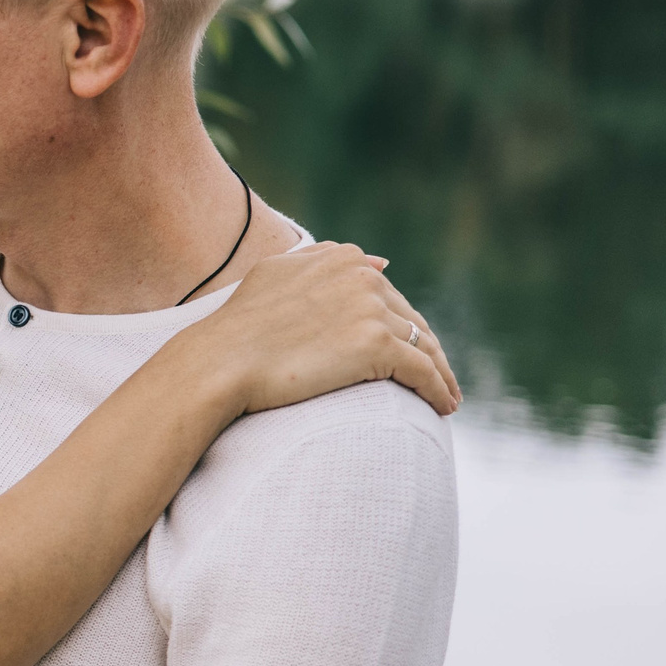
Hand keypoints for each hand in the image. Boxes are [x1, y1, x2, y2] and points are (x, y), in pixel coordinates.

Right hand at [203, 240, 460, 417]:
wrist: (219, 362)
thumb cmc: (236, 326)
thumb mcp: (275, 273)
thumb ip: (321, 258)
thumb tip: (380, 261)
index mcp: (342, 257)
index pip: (388, 294)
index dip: (400, 323)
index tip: (408, 346)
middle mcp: (363, 277)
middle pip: (411, 318)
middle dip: (427, 348)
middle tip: (437, 378)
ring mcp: (371, 310)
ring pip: (424, 345)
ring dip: (440, 373)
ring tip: (446, 397)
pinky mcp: (378, 346)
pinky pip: (422, 371)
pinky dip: (438, 390)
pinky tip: (443, 407)